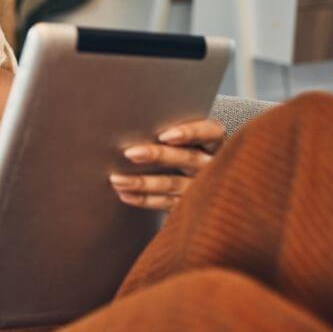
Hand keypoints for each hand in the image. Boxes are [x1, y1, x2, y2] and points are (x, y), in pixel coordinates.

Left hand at [110, 118, 225, 210]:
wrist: (208, 191)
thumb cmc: (185, 151)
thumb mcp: (188, 141)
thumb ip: (170, 134)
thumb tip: (131, 126)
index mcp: (216, 143)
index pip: (211, 132)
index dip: (190, 133)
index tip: (164, 135)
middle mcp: (212, 165)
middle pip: (187, 158)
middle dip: (157, 155)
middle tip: (129, 153)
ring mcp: (204, 188)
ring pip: (173, 183)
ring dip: (142, 182)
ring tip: (117, 179)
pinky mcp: (192, 206)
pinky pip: (167, 204)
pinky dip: (144, 200)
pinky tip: (125, 195)